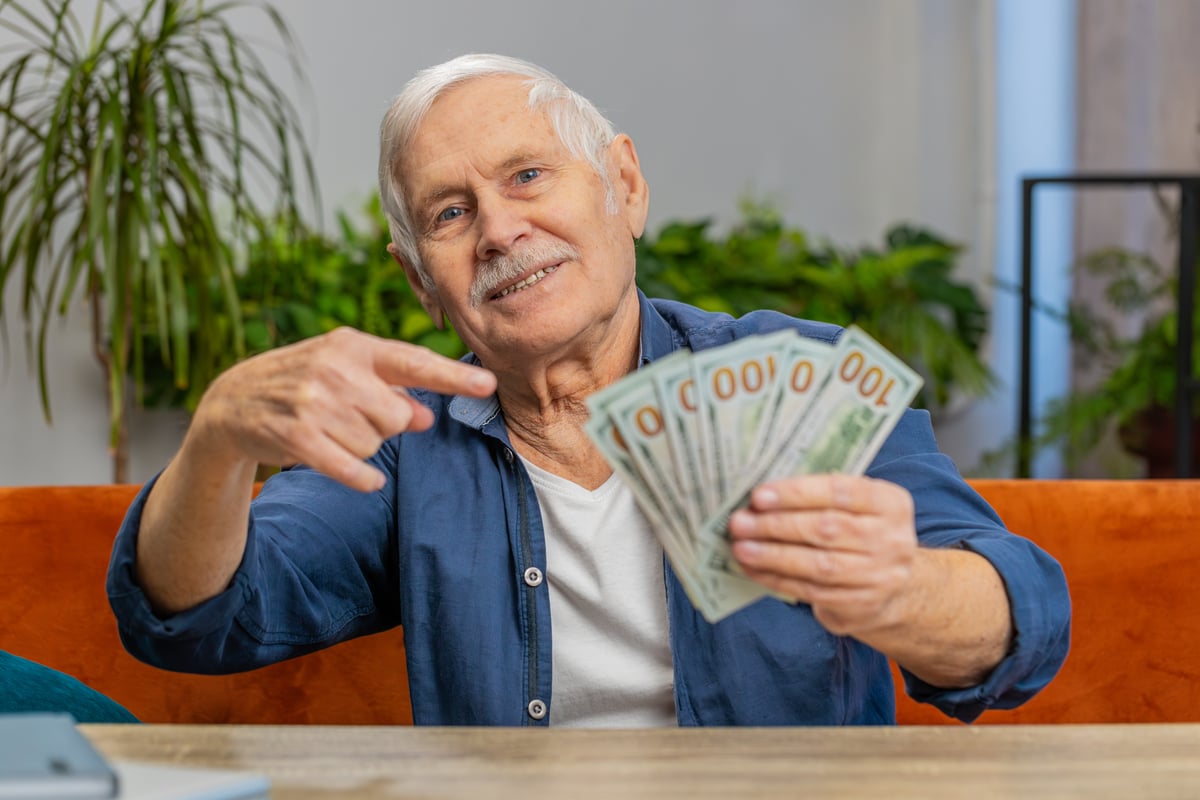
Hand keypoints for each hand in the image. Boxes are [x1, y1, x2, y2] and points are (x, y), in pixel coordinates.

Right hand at [190, 327, 495, 491]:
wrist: (232, 401)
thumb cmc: (304, 384)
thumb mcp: (347, 375)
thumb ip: (391, 391)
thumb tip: (426, 416)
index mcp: (353, 345)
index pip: (413, 362)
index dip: (452, 377)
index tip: (487, 384)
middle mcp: (335, 368)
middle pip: (398, 417)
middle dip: (383, 426)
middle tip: (349, 417)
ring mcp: (314, 401)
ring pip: (374, 444)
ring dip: (359, 447)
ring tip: (329, 431)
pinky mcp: (297, 435)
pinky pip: (353, 468)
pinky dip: (362, 477)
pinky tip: (362, 475)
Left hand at [728, 474, 918, 637]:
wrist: (893, 588)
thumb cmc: (859, 533)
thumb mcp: (855, 507)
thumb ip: (819, 497)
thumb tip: (760, 497)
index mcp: (890, 503)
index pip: (841, 492)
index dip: (797, 493)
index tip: (759, 495)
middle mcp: (891, 539)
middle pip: (826, 529)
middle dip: (776, 525)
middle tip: (740, 522)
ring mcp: (879, 576)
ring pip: (818, 564)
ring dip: (772, 555)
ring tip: (741, 547)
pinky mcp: (861, 604)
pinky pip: (811, 591)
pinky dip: (777, 579)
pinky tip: (753, 569)